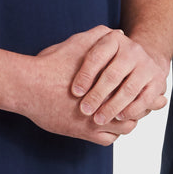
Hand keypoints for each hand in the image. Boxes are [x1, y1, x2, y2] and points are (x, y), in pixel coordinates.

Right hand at [25, 27, 138, 145]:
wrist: (29, 87)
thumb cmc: (52, 64)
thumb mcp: (77, 43)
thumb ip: (100, 37)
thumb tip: (118, 33)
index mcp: (110, 82)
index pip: (137, 90)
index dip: (143, 90)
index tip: (140, 87)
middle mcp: (107, 104)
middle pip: (136, 111)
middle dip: (137, 106)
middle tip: (136, 102)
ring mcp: (96, 121)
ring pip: (125, 128)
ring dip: (125, 121)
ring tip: (121, 112)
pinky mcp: (84, 134)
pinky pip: (108, 140)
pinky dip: (111, 134)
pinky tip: (105, 123)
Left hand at [68, 27, 168, 124]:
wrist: (136, 61)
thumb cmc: (103, 59)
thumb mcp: (87, 46)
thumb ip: (78, 45)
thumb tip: (65, 49)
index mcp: (114, 39)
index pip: (97, 56)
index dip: (85, 75)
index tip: (74, 92)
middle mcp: (133, 50)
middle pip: (113, 75)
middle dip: (97, 95)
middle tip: (84, 110)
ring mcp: (147, 66)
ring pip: (128, 90)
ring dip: (112, 107)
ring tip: (97, 120)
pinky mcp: (157, 83)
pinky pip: (144, 100)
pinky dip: (131, 110)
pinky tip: (118, 118)